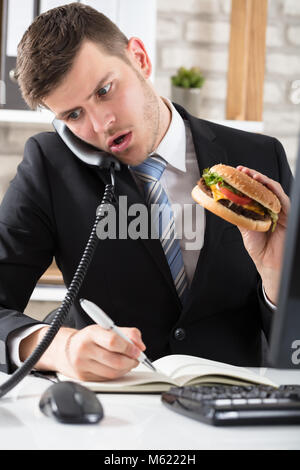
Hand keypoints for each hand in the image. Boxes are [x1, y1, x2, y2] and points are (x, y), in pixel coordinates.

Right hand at [64, 325, 145, 380]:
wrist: (66, 350)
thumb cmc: (89, 338)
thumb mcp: (106, 329)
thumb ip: (127, 333)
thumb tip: (140, 346)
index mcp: (91, 333)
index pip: (113, 341)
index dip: (129, 347)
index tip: (138, 350)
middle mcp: (84, 349)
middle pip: (115, 361)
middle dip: (131, 361)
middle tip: (137, 358)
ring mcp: (82, 365)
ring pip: (113, 373)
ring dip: (126, 369)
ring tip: (128, 362)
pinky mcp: (83, 378)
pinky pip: (107, 379)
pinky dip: (117, 374)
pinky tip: (117, 368)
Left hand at [236, 166, 289, 304]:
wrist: (268, 262)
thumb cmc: (259, 248)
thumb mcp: (244, 228)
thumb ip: (238, 214)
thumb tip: (225, 204)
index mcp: (259, 209)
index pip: (253, 190)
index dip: (245, 181)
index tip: (235, 173)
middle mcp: (269, 207)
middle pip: (262, 186)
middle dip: (252, 176)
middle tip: (242, 170)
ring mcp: (279, 209)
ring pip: (272, 189)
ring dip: (262, 180)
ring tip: (252, 175)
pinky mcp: (287, 214)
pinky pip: (282, 198)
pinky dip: (274, 190)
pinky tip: (265, 184)